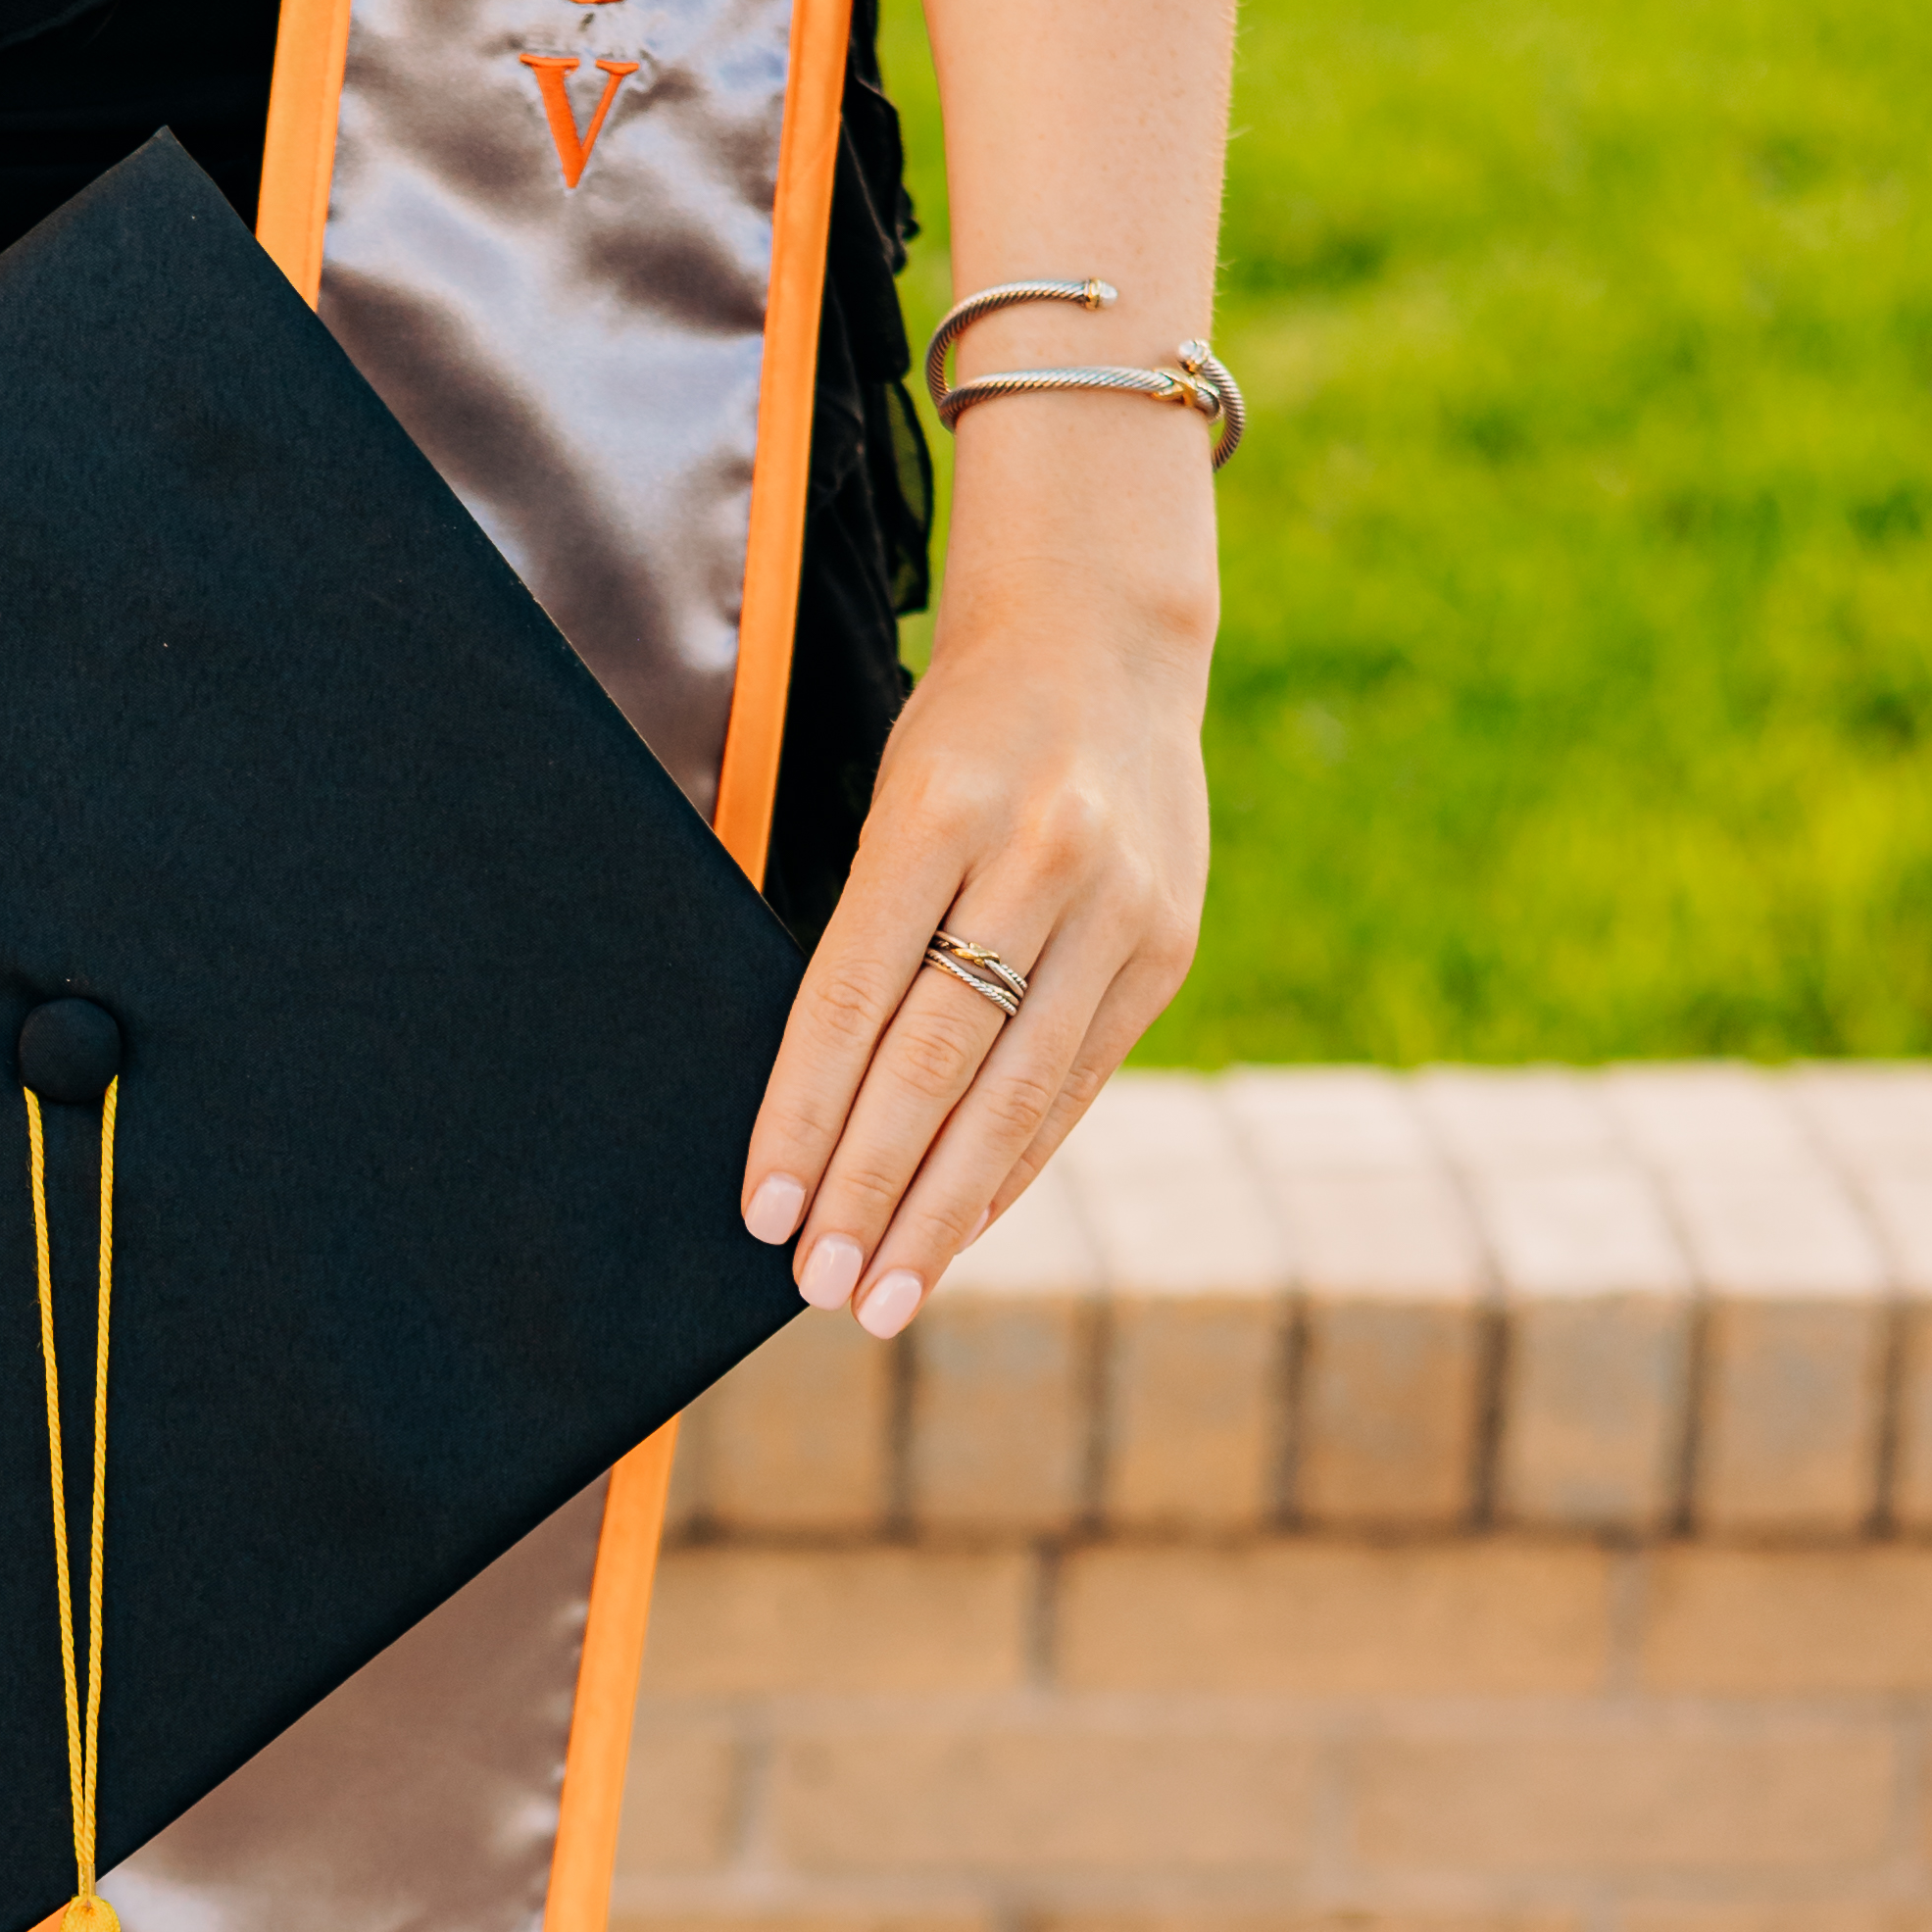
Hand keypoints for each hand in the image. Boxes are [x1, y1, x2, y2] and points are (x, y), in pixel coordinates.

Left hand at [736, 426, 1212, 1323]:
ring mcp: (1121, 907)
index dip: (803, 1115)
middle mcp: (1042, 858)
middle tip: (819, 1286)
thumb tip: (816, 1109)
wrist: (1107, 640)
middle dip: (872, 1188)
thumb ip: (869, 932)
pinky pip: (1075, 1082)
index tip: (764, 1212)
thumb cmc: (964, 731)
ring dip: (942, 1207)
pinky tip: (961, 1225)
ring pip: (1013, 1090)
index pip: (851, 997)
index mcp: (940, 808)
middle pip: (937, 1061)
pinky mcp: (1166, 946)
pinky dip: (1014, 1163)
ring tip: (882, 1291)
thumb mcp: (896, 794)